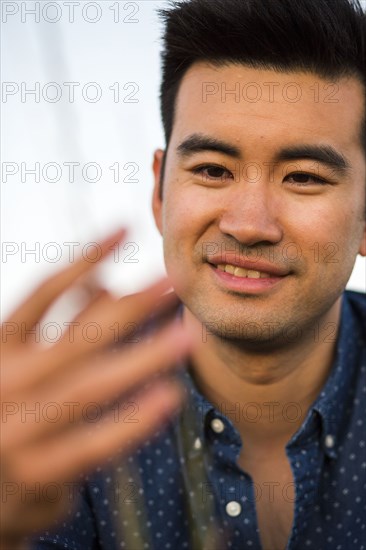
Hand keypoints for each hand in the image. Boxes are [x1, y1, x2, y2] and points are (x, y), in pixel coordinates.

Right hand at [0, 229, 190, 546]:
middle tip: (173, 282)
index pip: (43, 292)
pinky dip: (133, 419)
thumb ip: (59, 326)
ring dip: (144, 357)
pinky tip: (168, 396)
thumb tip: (105, 284)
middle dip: (131, 307)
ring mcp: (20, 429)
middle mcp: (7, 381)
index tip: (124, 229)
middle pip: (78, 336)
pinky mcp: (38, 473)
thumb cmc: (5, 408)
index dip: (84, 259)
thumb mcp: (18, 360)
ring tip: (185, 335)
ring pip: (92, 385)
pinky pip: (95, 443)